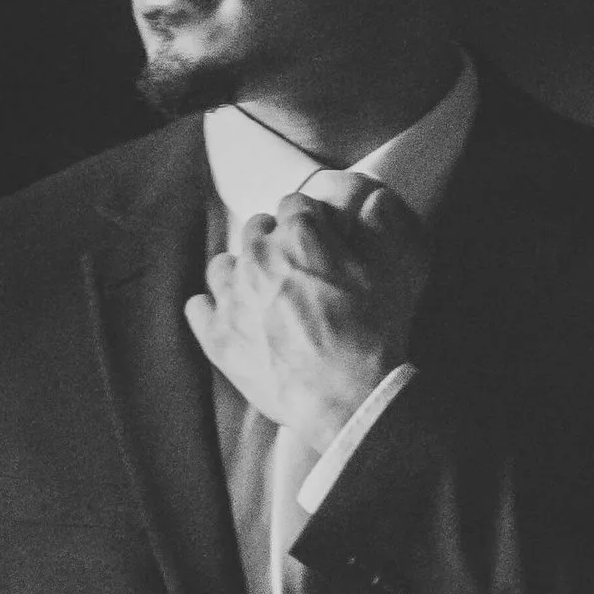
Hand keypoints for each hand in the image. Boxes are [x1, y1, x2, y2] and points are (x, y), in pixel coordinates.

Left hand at [186, 170, 428, 451]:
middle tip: (295, 269)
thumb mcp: (395, 272)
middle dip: (274, 243)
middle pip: (255, 231)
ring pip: (223, 266)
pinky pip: (198, 307)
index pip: (294, 205)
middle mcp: (257, 257)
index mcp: (299, 235)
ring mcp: (231, 295)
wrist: (348, 394)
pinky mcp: (216, 333)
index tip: (316, 236)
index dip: (308, 220)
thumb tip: (377, 199)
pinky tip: (232, 319)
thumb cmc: (375, 332)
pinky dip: (212, 310)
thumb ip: (382, 228)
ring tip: (262, 294)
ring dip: (240, 273)